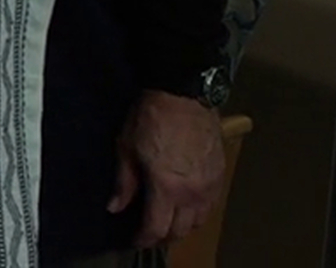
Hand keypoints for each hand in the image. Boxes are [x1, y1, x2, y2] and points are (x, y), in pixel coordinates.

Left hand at [109, 90, 225, 250]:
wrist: (184, 94)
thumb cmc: (151, 119)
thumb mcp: (127, 148)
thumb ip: (123, 183)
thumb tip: (115, 207)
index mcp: (167, 188)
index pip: (157, 229)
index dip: (144, 239)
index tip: (134, 240)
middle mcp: (192, 193)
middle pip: (180, 231)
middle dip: (163, 237)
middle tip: (149, 234)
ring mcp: (210, 186)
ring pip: (199, 222)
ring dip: (183, 228)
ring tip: (167, 224)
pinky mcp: (220, 175)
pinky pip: (211, 206)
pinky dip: (198, 214)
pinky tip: (187, 209)